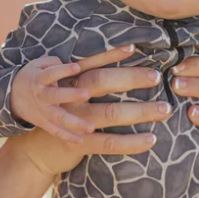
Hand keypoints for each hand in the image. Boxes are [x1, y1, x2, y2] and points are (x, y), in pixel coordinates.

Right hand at [10, 56, 94, 142]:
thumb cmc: (32, 77)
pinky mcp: (43, 123)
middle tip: (87, 94)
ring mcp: (42, 112)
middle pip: (56, 96)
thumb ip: (53, 63)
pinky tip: (81, 140)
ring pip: (59, 118)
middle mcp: (41, 96)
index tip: (76, 67)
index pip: (50, 73)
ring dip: (75, 123)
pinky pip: (56, 132)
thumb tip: (72, 66)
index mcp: (39, 79)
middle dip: (71, 95)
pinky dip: (67, 137)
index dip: (63, 70)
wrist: (10, 96)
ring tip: (91, 127)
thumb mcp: (37, 65)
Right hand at [17, 45, 171, 176]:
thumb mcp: (63, 91)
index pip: (93, 63)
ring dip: (140, 112)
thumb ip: (83, 79)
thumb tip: (111, 66)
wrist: (34, 149)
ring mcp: (75, 120)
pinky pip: (109, 142)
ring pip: (111, 113)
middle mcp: (71, 98)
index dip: (112, 55)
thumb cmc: (58, 114)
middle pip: (103, 82)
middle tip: (157, 77)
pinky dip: (130, 143)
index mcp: (69, 82)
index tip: (134, 48)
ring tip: (164, 110)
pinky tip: (150, 140)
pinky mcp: (79, 143)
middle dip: (132, 78)